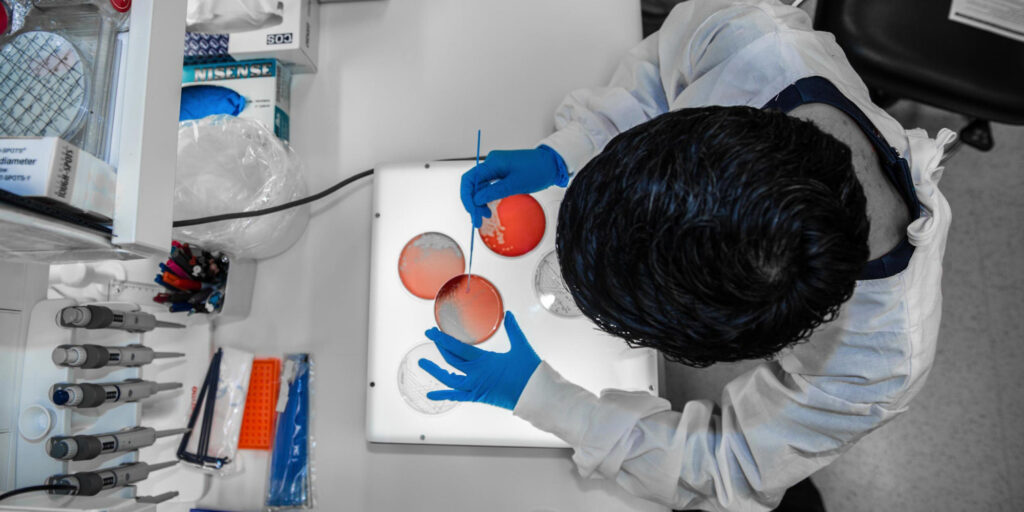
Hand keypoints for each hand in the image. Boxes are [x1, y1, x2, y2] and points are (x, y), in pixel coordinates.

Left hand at [419, 311, 540, 409]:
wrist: (535, 396)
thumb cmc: (529, 372)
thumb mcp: (520, 346)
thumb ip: (513, 329)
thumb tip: (509, 315)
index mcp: (484, 360)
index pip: (457, 348)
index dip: (442, 339)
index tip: (432, 332)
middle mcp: (475, 374)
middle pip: (450, 359)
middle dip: (438, 346)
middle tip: (429, 335)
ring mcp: (475, 387)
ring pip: (448, 379)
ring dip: (435, 370)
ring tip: (422, 362)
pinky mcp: (478, 397)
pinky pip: (456, 396)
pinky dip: (443, 395)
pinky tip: (430, 395)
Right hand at [460, 146, 568, 227]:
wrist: (551, 164)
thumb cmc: (537, 170)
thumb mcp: (515, 184)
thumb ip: (494, 192)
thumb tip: (477, 200)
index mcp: (492, 162)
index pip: (469, 179)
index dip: (467, 198)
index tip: (472, 211)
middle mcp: (491, 164)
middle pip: (472, 184)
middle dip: (473, 203)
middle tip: (478, 219)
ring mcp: (495, 168)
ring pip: (479, 187)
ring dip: (479, 202)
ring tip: (485, 216)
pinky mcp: (501, 173)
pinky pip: (487, 186)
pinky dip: (486, 198)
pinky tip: (488, 207)